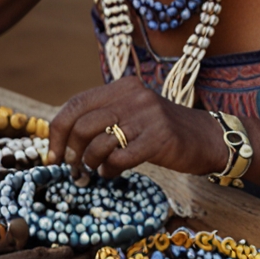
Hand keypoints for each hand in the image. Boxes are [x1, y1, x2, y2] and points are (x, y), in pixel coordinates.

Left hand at [48, 78, 228, 177]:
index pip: (76, 104)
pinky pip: (120, 159)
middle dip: (71, 151)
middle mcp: (133, 96)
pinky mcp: (159, 139)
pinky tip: (114, 172)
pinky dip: (110, 170)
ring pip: (99, 143)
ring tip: (99, 169)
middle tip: (74, 167)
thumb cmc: (160, 130)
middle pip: (82, 125)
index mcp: (122, 86)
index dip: (58, 131)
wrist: (207, 137)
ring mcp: (147, 117)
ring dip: (91, 163)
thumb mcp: (131, 113)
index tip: (52, 154)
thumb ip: (102, 118)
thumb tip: (63, 140)